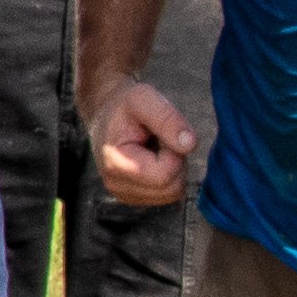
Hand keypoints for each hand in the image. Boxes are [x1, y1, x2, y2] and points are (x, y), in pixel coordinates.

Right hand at [90, 78, 198, 209]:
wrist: (106, 115)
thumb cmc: (125, 106)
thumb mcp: (144, 98)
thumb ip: (167, 119)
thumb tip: (190, 145)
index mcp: (116, 163)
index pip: (165, 175)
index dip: (173, 152)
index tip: (160, 134)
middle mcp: (116, 185)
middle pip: (172, 188)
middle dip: (176, 162)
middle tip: (160, 140)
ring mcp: (124, 195)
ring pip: (173, 194)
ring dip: (174, 169)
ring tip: (157, 148)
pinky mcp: (134, 198)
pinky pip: (167, 195)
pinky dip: (169, 177)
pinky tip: (154, 159)